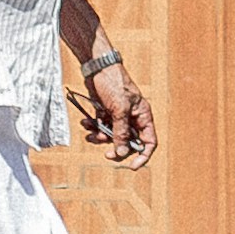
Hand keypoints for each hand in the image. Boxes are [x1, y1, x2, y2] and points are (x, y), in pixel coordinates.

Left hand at [77, 51, 157, 167]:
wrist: (96, 67)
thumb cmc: (113, 83)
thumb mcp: (119, 109)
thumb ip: (121, 133)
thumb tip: (123, 153)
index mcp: (142, 115)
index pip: (149, 141)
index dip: (142, 155)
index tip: (132, 166)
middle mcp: (132, 117)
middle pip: (128, 143)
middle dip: (116, 148)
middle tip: (106, 154)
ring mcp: (118, 116)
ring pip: (112, 137)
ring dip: (100, 137)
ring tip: (91, 131)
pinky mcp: (106, 112)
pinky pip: (101, 128)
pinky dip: (93, 128)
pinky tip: (86, 122)